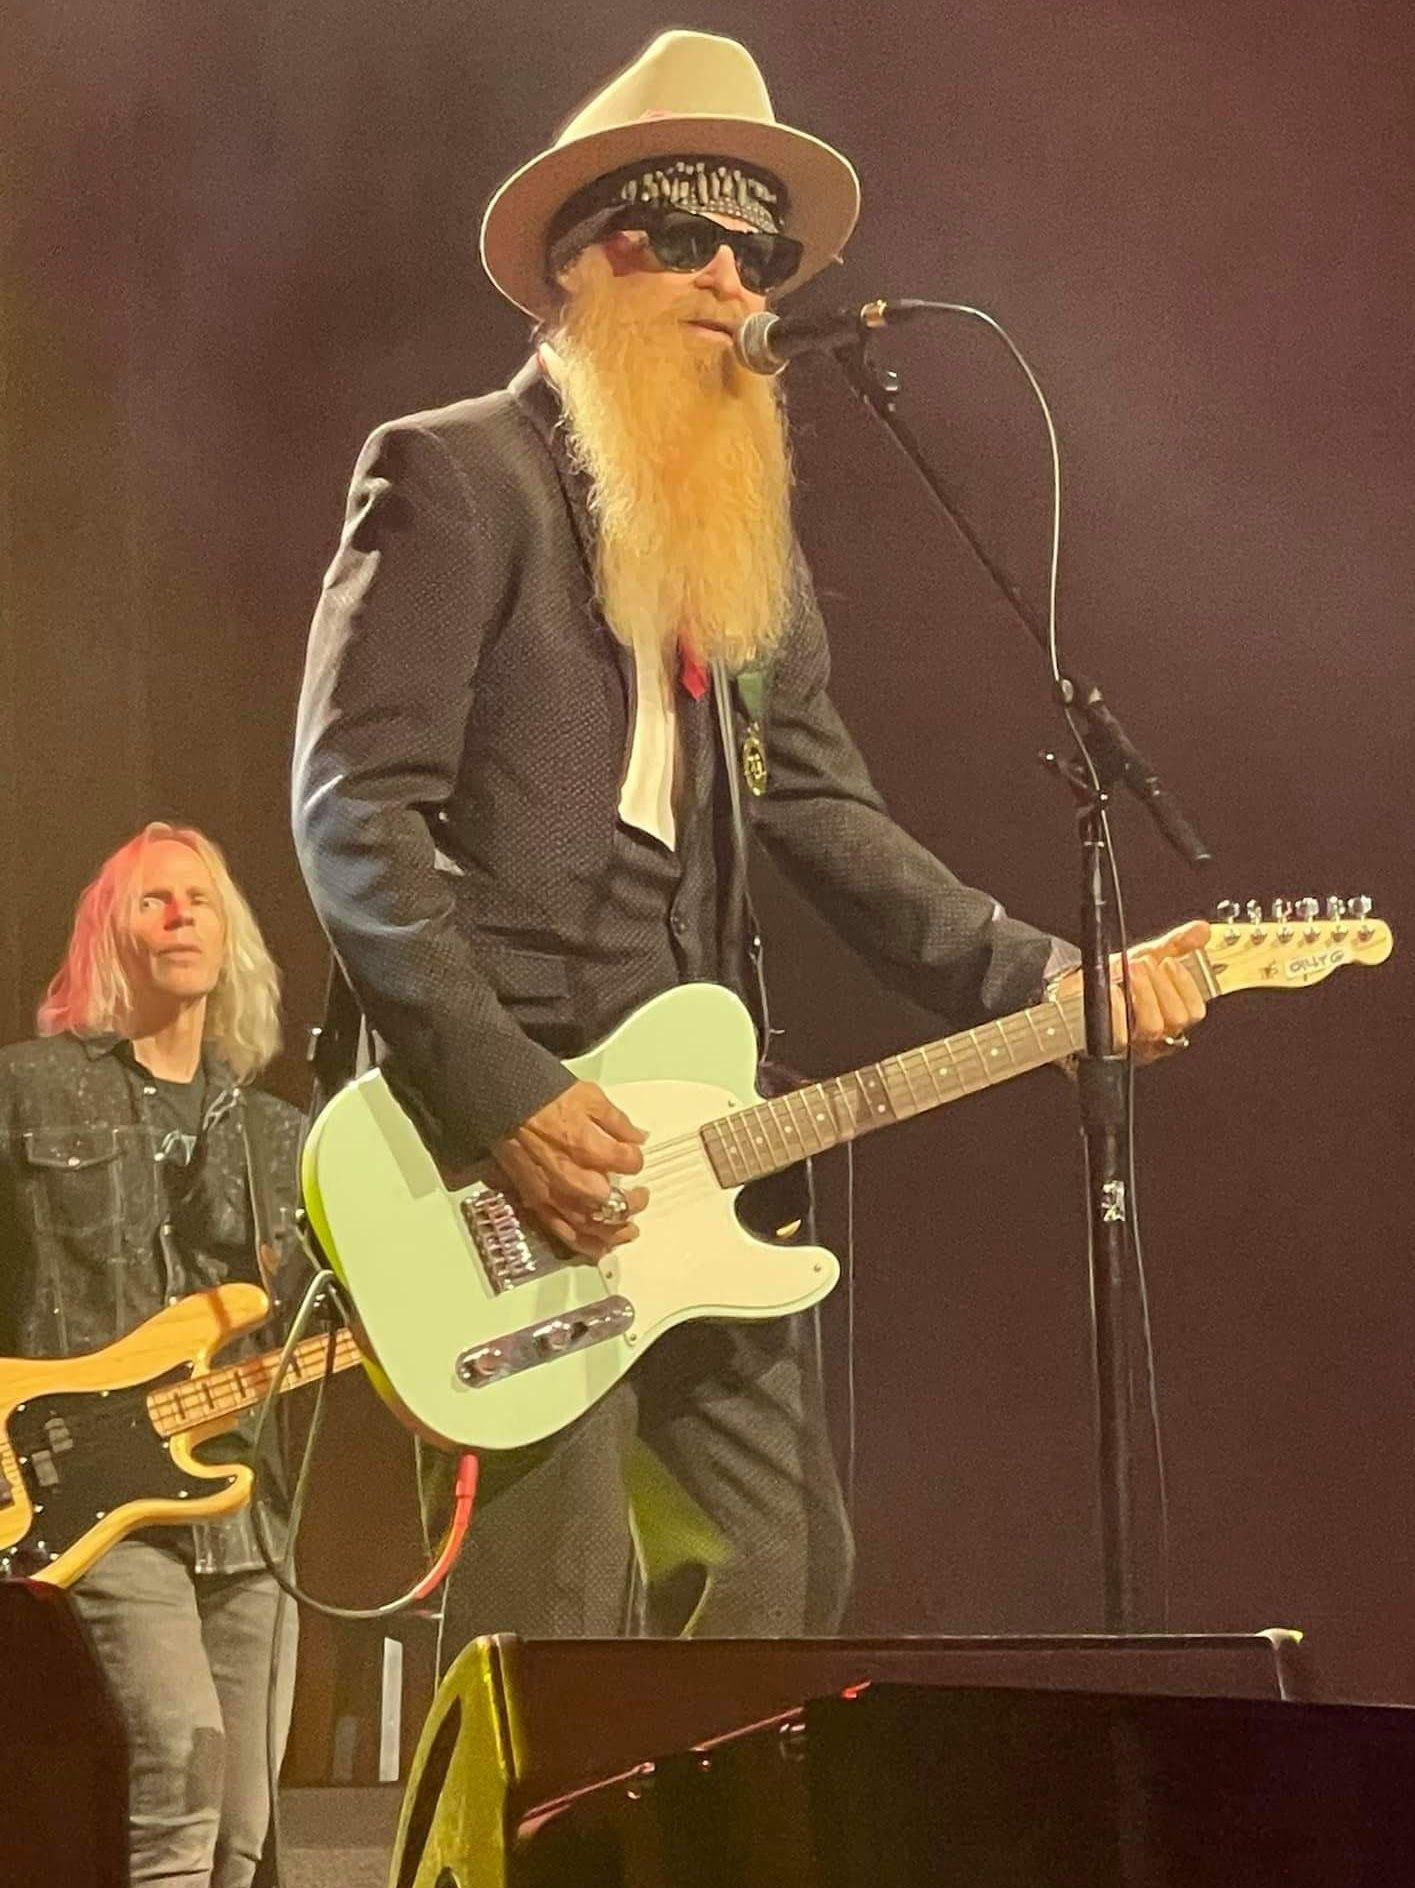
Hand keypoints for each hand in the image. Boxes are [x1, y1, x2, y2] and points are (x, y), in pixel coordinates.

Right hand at [492, 1081, 647, 1260]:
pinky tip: (600, 1248)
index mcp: (586, 1146)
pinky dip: (585, 1244)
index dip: (635, 1159)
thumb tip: (638, 1137)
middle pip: (612, 1203)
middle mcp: (570, 1176)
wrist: (503, 1101)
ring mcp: (552, 1193)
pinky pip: (563, 1232)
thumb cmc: (541, 1096)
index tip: (634, 1154)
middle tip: (639, 1196)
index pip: (628, 1162)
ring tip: (629, 1230)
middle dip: (631, 1203)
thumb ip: (617, 1121)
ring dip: (614, 1232)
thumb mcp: (588, 1096)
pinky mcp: (536, 1202)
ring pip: (590, 1226)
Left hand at [1053, 918, 1210, 1061]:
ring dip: (1143, 993)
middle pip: (1176, 1019)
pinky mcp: (1110, 1046)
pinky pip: (1120, 1035)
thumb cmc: (1118, 979)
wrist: (1078, 990)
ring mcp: (1134, 1041)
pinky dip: (1117, 1009)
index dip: (1186, 987)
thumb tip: (1202, 930)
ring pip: (1153, 1027)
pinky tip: (1112, 990)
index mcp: (1172, 1014)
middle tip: (1144, 963)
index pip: (1194, 1010)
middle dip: (1161, 986)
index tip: (1169, 962)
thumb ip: (1176, 945)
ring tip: (1129, 970)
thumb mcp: (1148, 957)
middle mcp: (1158, 1033)